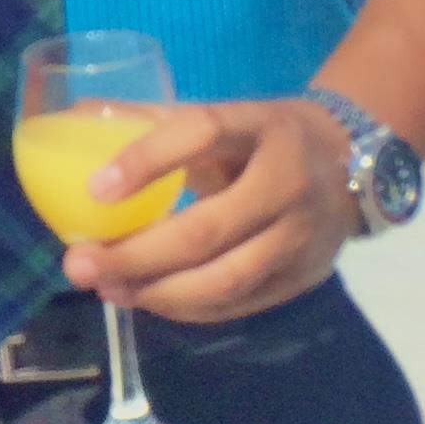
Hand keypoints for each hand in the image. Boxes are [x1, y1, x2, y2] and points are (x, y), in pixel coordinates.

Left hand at [58, 97, 358, 325]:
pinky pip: (239, 303)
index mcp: (258, 125)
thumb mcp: (220, 115)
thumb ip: (150, 118)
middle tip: (79, 265)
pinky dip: (187, 308)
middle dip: (135, 255)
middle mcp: (287, 180)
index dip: (147, 161)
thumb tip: (73, 114)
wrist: (351, 164)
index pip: (202, 133)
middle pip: (207, 229)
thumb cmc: (260, 138)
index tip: (94, 190)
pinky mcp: (303, 276)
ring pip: (224, 278)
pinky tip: (147, 300)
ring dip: (157, 292)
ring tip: (107, 290)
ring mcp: (300, 234)